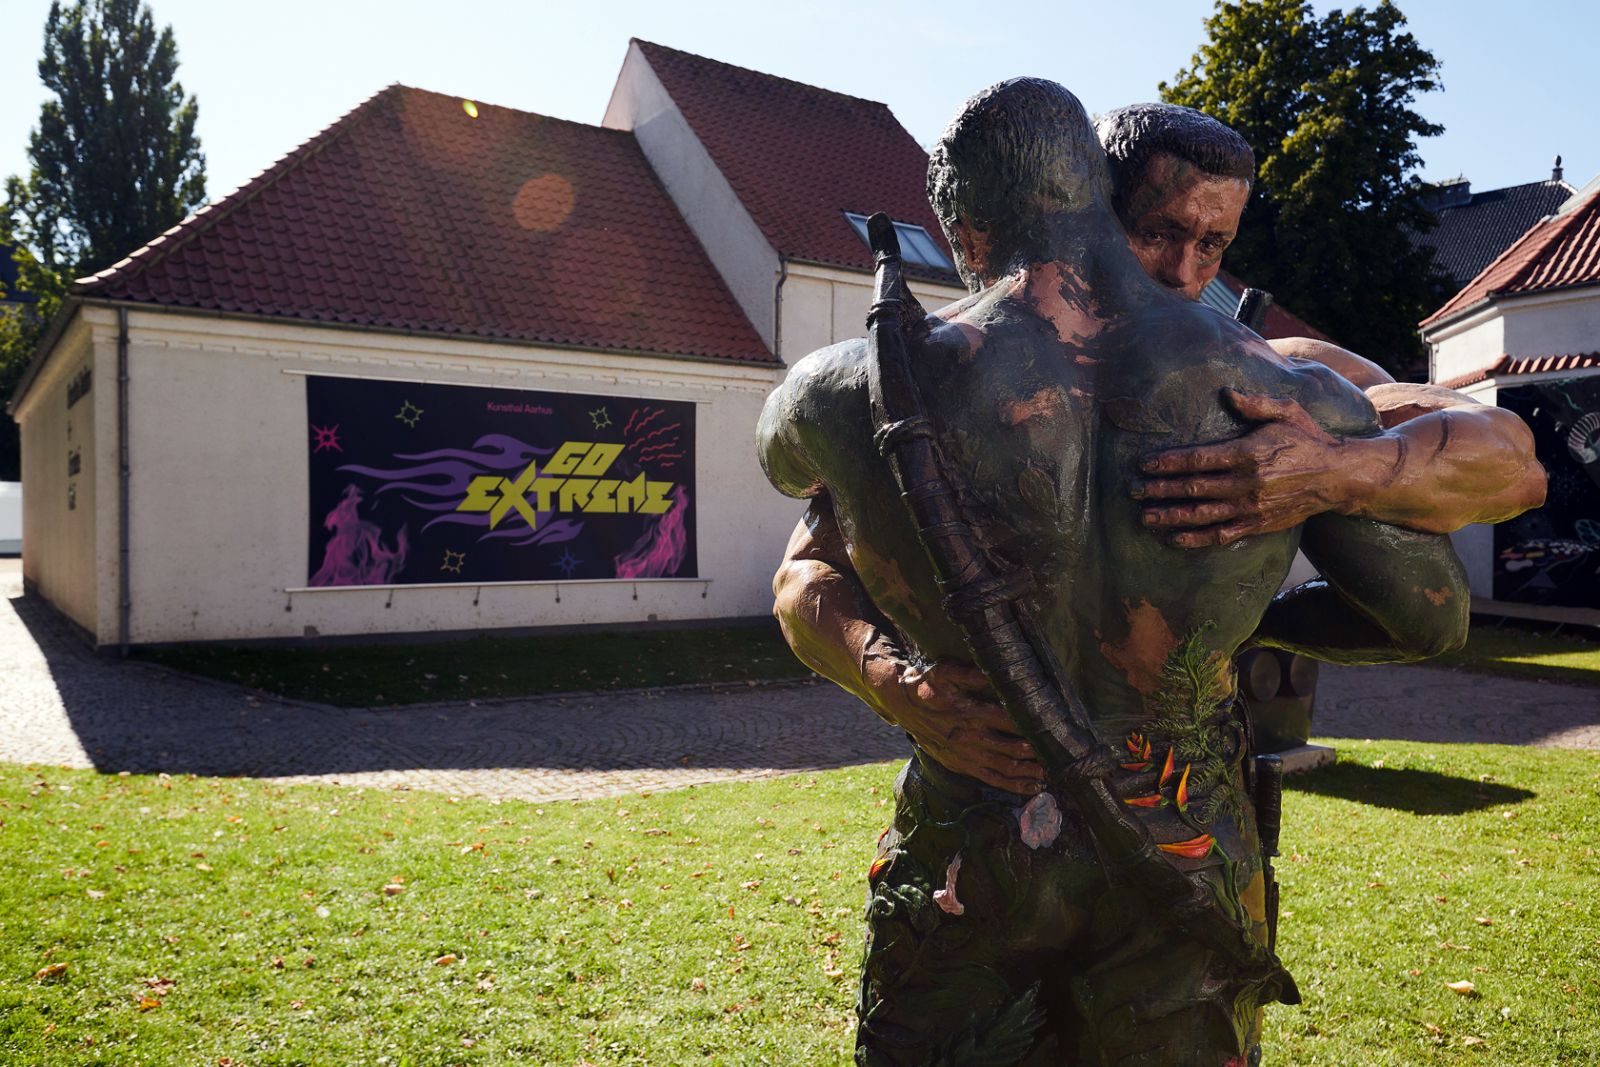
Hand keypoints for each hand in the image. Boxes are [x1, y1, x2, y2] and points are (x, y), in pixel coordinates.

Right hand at [862, 651, 1045, 794]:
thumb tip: (999, 673)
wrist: (901, 704)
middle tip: (1059, 756)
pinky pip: (990, 779)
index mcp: (967, 712)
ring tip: (1049, 775)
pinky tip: (1032, 787)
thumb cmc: (927, 684)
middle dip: (1035, 754)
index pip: (1006, 720)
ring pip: (1003, 769)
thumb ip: (973, 675)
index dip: (1030, 725)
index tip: (1052, 726)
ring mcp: (965, 755)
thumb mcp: (946, 672)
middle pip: (1009, 749)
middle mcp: (968, 737)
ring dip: (1027, 773)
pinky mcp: (961, 765)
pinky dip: (1012, 785)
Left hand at [1132, 389, 1375, 547]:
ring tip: (1145, 517)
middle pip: (1193, 488)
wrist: (1339, 477)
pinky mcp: (1258, 524)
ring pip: (1202, 515)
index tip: (1144, 465)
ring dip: (1171, 516)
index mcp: (1248, 453)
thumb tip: (1227, 393)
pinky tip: (1174, 539)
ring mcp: (1251, 507)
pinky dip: (1196, 539)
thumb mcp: (1286, 411)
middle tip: (1133, 491)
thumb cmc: (1308, 440)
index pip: (1198, 459)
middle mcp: (1246, 483)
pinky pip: (1221, 535)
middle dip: (1160, 490)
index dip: (1168, 463)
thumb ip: (1255, 403)